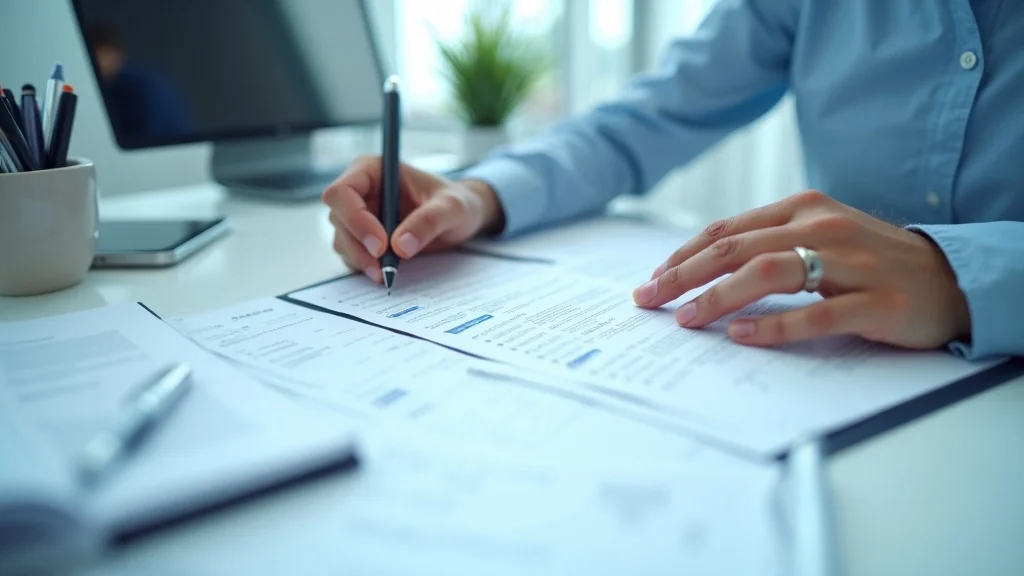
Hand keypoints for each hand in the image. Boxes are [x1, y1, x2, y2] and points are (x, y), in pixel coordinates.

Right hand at [322, 156, 503, 281]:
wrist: (461, 220)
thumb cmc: (457, 202)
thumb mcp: (452, 208)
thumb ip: (429, 221)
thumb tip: (401, 246)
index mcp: (373, 170)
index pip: (342, 192)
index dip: (355, 219)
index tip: (381, 244)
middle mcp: (360, 192)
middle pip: (338, 219)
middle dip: (358, 245)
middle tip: (384, 267)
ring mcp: (360, 216)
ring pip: (342, 240)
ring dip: (361, 260)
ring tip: (388, 272)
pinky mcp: (364, 239)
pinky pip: (352, 255)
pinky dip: (365, 267)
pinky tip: (385, 272)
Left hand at [632, 190, 970, 348]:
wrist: (952, 278)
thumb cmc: (873, 261)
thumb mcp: (819, 237)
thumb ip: (770, 242)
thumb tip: (703, 267)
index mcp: (804, 208)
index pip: (727, 229)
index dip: (683, 255)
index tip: (652, 278)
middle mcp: (823, 227)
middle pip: (736, 248)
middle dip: (684, 274)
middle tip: (648, 298)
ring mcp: (852, 264)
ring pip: (770, 273)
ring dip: (720, 297)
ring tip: (687, 318)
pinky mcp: (877, 301)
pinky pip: (818, 314)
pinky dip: (777, 326)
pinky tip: (743, 336)